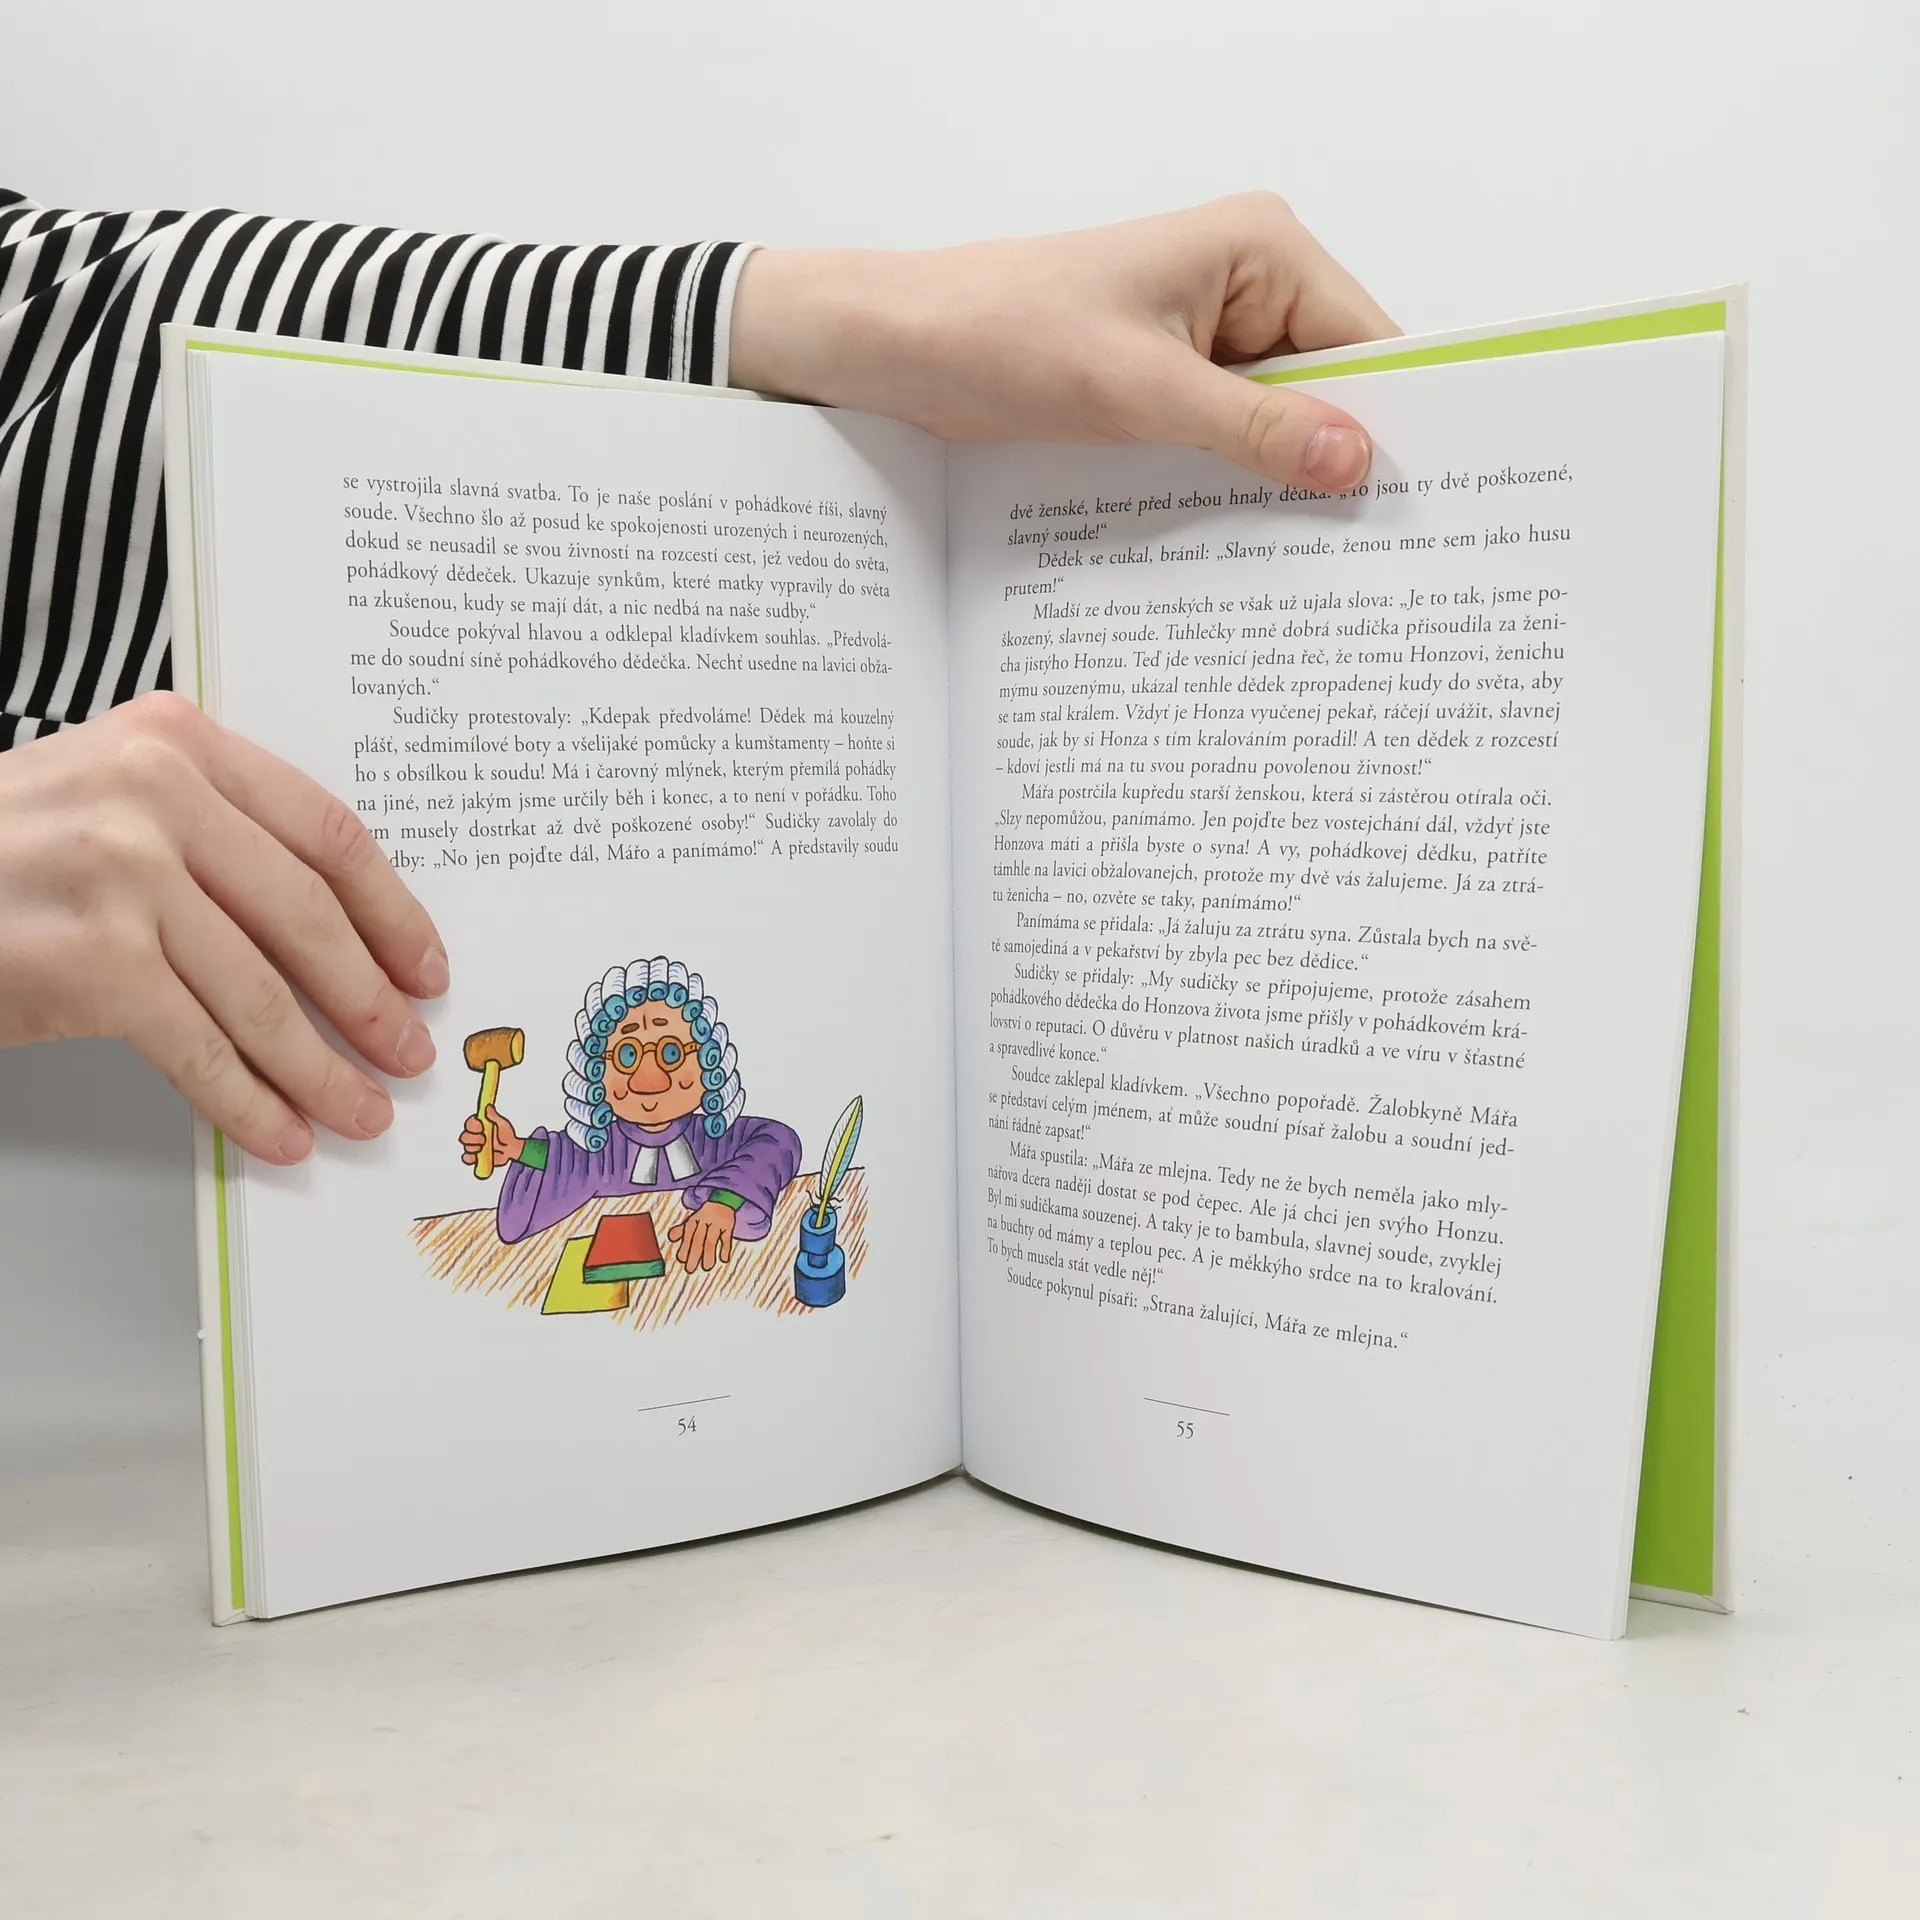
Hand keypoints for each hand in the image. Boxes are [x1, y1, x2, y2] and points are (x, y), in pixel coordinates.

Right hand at [0, 692, 446, 1162]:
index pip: (325, 833)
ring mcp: (122, 875)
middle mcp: (156, 794)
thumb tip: (338, 935)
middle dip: (370, 999)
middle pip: (308, 917)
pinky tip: (282, 1132)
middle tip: (409, 1049)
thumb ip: (213, 829)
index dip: (391, 911)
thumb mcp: (109, 795)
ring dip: (321, 1069)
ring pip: (262, 995)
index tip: (425, 966)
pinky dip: (249, 1102)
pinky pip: (199, 1049)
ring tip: (361, 1109)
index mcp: (178, 742)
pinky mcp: (92, 961)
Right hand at [459, 1103, 523, 1171]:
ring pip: (465, 1147)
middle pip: (464, 1136)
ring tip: (484, 1147)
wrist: (511, 1150)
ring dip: (474, 1147)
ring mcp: (475, 1146)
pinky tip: (477, 1156)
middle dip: (473, 1138)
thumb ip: (494, 1116)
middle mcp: (475, 1135)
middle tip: (484, 1139)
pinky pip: (466, 1158)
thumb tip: (488, 1106)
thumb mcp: (502, 1124)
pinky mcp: (476, 1157)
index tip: (481, 1127)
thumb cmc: (507, 1135)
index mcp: (480, 1126)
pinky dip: (469, 1158)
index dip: (473, 1125)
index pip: (469, 1123)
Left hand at [668, 1201, 736, 1272]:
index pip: (688, 1235)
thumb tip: (670, 1238)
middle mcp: (704, 1221)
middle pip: (698, 1240)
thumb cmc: (705, 1215)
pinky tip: (724, 1259)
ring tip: (706, 1267)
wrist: (723, 1201)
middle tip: (690, 1269)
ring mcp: (717, 1224)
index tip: (682, 1259)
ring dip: (709, 1255)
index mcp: (694, 1220)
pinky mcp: (728, 1226)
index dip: (684, 1247)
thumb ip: (681, 1230)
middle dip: (694, 1255)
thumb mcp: (692, 1220)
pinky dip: (726, 1249)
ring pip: (711, 1241)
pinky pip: (727, 1238)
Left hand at [729, 192, 1396, 493]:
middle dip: (1338, 461)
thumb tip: (1354, 458)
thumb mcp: (1136, 388)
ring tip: (1311, 560)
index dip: (1394, 421)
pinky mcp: (1170, 383)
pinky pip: (1230, 439)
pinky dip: (1236, 485)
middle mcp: (1247, 285)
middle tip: (1368, 555)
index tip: (1421, 503)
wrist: (902, 347)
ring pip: (1281, 424)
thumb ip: (1251, 426)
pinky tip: (1245, 540)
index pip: (1366, 342)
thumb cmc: (1001, 332)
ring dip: (1283, 483)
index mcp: (1259, 251)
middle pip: (1331, 388)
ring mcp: (1209, 338)